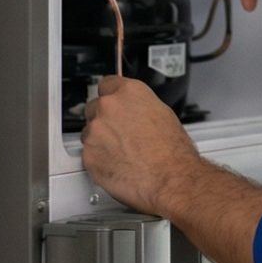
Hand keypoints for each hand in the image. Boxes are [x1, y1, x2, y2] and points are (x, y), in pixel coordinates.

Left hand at [80, 76, 200, 213]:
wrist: (171, 179)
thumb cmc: (173, 152)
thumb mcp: (163, 115)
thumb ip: (139, 107)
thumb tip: (134, 111)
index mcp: (129, 92)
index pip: (107, 83)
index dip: (111, 97)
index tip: (113, 105)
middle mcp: (108, 107)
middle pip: (94, 108)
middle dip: (104, 120)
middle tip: (121, 135)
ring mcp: (95, 131)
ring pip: (89, 133)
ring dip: (100, 141)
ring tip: (123, 154)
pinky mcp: (88, 155)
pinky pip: (88, 155)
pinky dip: (99, 161)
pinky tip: (118, 166)